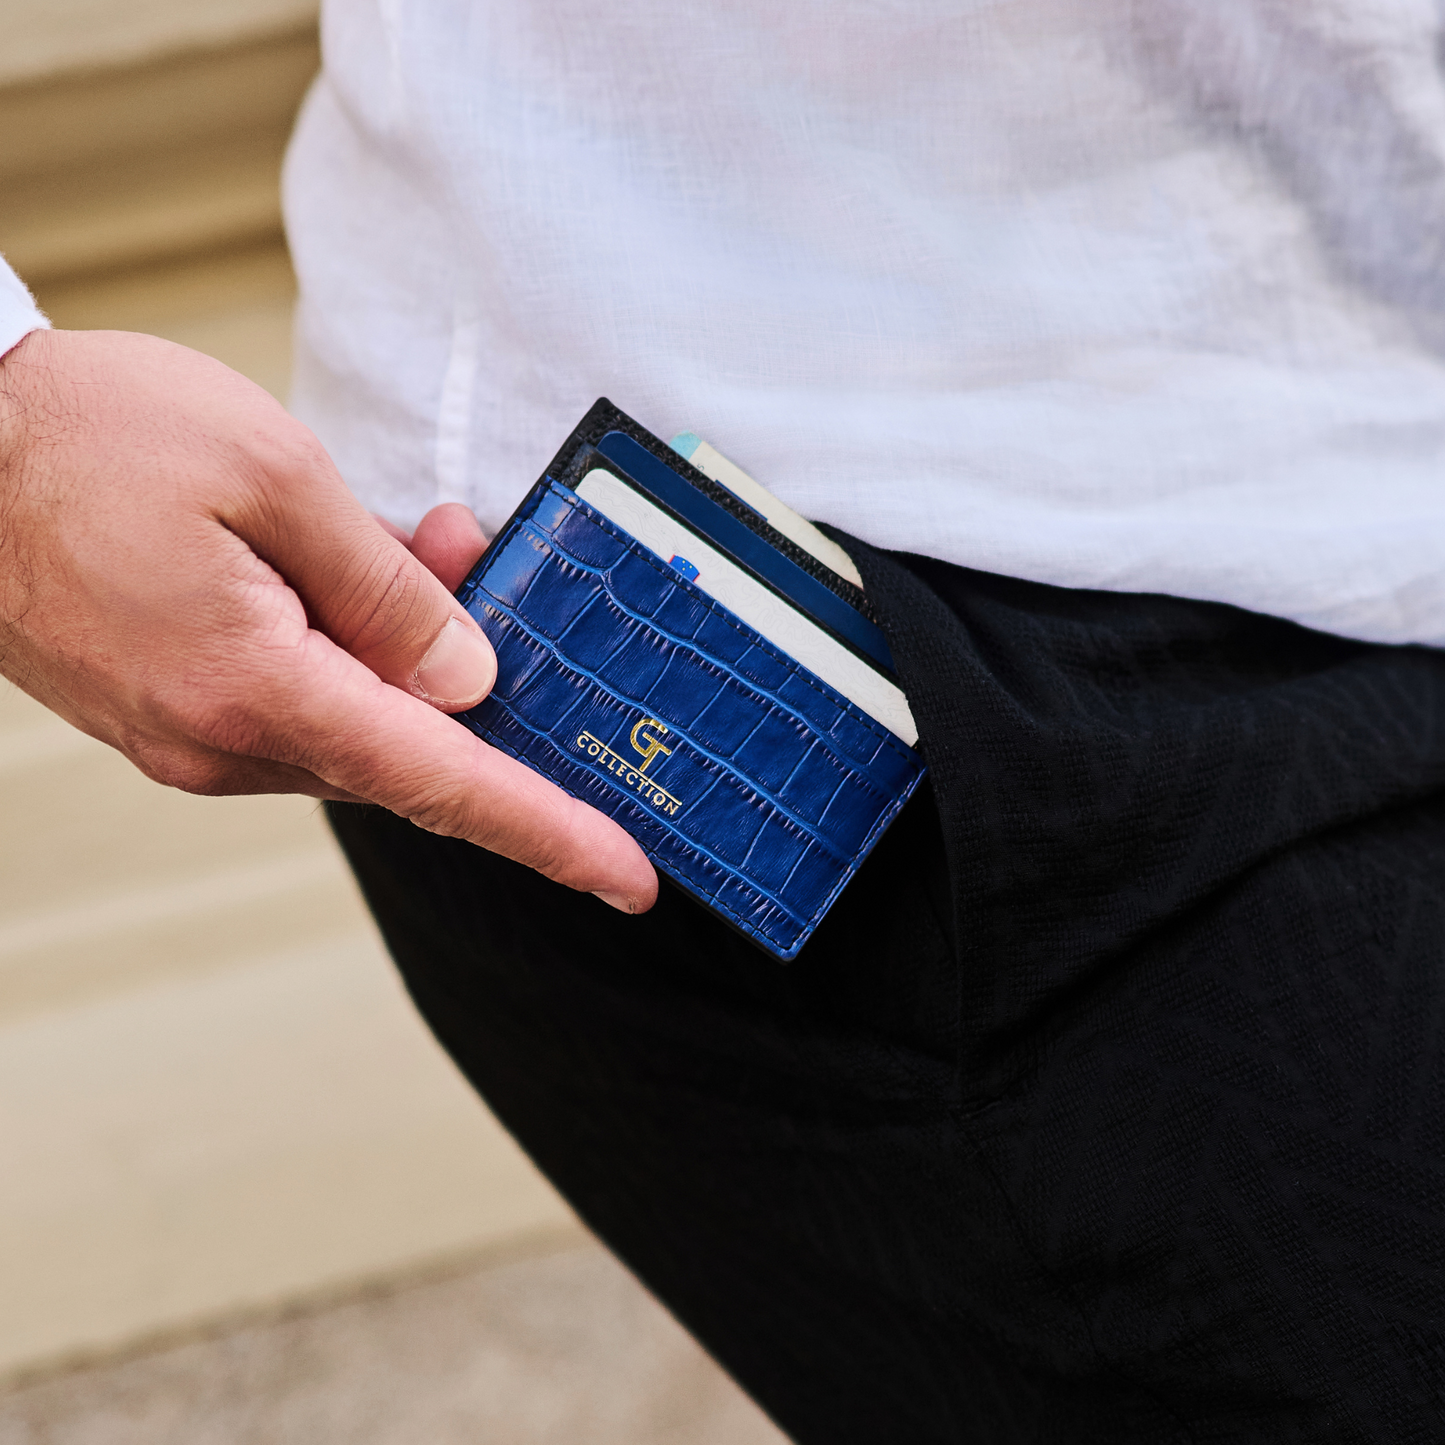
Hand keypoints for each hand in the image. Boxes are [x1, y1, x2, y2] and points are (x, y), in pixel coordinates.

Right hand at [0, 328, 656, 912]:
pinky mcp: (174, 718)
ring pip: (358, 727)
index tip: (632, 876)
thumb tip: (467, 682)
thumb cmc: (90, 437)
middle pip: (410, 750)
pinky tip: (347, 579)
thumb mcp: (272, 476)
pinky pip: (302, 710)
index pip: (447, 785)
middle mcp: (224, 745)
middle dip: (474, 679)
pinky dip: (350, 657)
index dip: (553, 832)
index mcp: (258, 691)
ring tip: (418, 540)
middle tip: (480, 556)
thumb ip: (387, 589)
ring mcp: (192, 743)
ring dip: (407, 654)